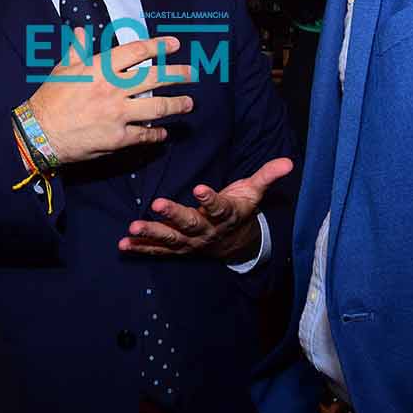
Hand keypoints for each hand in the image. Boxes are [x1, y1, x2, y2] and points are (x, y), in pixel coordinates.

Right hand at [28, 29, 195, 164]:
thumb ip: (76, 49)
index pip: (136, 52)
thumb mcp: (62, 69)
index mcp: (100, 68)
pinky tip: (164, 132)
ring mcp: (118, 114)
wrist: (39, 133)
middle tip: (193, 73)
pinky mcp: (118, 138)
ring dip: (177, 105)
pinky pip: (145, 134)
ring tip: (188, 103)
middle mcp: (114, 88)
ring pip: (157, 107)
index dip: (159, 46)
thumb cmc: (50, 99)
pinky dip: (157, 133)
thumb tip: (81, 30)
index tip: (175, 44)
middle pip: (155, 78)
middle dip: (179, 74)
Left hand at [117, 157, 294, 259]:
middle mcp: (207, 231)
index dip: (210, 198)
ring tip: (133, 228)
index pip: (219, 206)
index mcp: (225, 215)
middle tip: (157, 204)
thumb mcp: (254, 193)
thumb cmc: (240, 210)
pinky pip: (159, 250)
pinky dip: (141, 248)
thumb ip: (267, 176)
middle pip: (190, 224)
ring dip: (151, 234)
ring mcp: (191, 242)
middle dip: (173, 215)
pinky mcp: (178, 249)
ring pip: (170, 239)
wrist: (235, 244)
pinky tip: (124, 244)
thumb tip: (289, 162)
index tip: (199, 188)